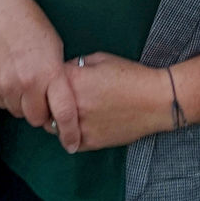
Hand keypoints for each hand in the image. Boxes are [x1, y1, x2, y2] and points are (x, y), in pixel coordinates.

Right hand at [0, 0, 80, 151]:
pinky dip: (10, 97)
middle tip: (46, 97)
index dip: (70, 133)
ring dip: (26, 105)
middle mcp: (27, 83)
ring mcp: (6, 85)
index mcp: (50, 72)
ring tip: (28, 81)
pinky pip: (3, 104)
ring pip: (20, 113)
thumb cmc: (32, 23)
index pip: (64, 113)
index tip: (73, 145)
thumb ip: (59, 76)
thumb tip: (60, 101)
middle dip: (44, 113)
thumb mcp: (55, 46)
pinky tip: (13, 77)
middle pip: (38, 119)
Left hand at [46, 52, 168, 151]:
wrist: (155, 101)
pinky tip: (79, 125)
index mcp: (73, 79)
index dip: (49, 80)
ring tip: (68, 112)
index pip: (45, 80)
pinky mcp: (90, 142)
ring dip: (56, 119)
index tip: (54, 80)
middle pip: (44, 106)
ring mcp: (80, 125)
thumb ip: (77, 64)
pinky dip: (69, 134)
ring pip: (53, 126)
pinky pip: (68, 141)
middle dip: (47, 101)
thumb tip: (62, 72)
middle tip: (55, 99)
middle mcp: (73, 104)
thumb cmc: (130, 75)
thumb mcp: (101, 58)